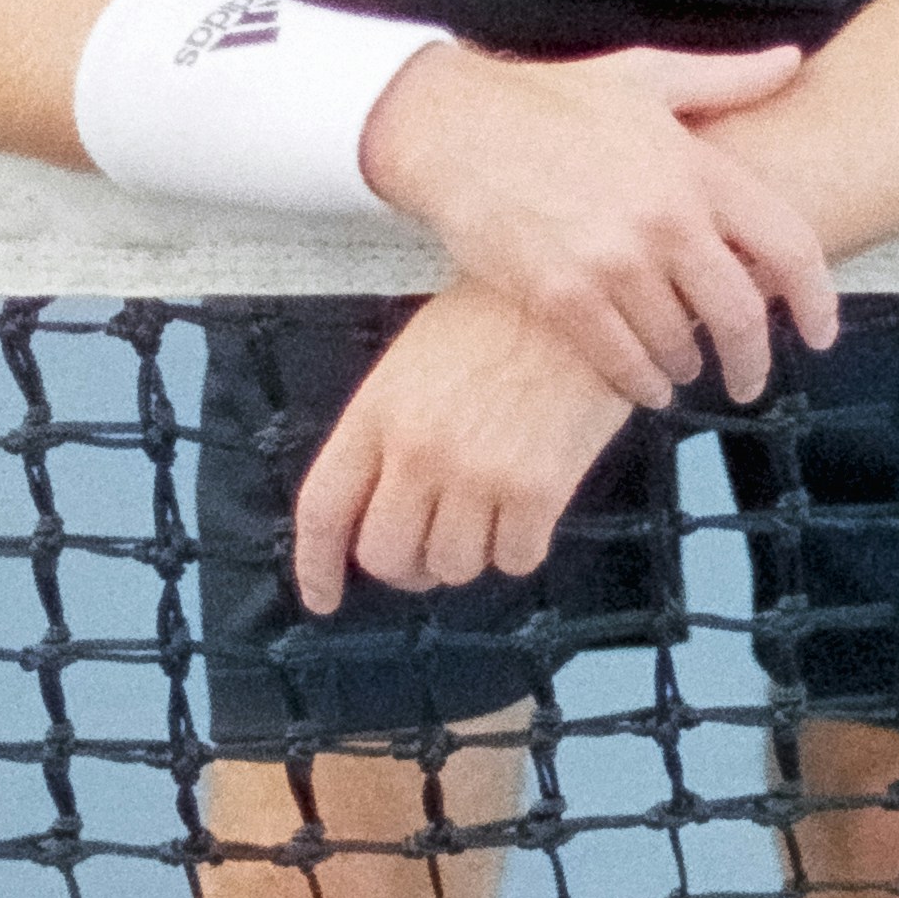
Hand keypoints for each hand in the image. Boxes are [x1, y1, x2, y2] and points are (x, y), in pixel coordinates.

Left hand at [291, 284, 657, 616]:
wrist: (581, 298)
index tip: (323, 599)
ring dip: (469, 556)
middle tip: (431, 553)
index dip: (316, 566)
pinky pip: (516, 560)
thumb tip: (382, 502)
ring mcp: (477, 474)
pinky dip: (520, 549)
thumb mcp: (415, 360)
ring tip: (489, 516)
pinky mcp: (538, 490)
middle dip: (406, 567)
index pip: (324, 509)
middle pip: (386, 556)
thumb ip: (387, 429)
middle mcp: (417, 451)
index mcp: (377, 413)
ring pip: (453, 567)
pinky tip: (530, 513)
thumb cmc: (497, 319)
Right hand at [359, 38, 844, 409]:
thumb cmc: (549, 99)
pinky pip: (620, 362)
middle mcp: (666, 219)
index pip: (788, 246)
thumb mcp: (646, 77)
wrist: (453, 125)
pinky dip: (639, 384)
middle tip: (749, 381)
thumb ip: (726, 79)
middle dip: (752, 360)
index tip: (822, 333)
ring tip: (684, 369)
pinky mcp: (562, 296)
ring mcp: (614, 262)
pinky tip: (644, 387)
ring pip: (679, 344)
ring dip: (687, 367)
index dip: (819, 300)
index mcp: (696, 167)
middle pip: (740, 314)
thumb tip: (793, 62)